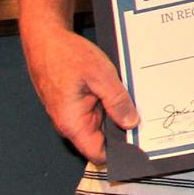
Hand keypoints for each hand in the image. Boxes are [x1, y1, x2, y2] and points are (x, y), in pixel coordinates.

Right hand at [20, 21, 137, 164]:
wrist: (47, 40)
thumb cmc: (67, 56)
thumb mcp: (101, 76)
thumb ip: (117, 102)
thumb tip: (131, 123)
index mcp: (72, 123)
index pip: (98, 154)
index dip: (120, 152)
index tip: (141, 144)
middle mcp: (70, 123)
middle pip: (103, 139)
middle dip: (123, 130)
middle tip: (146, 118)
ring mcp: (72, 113)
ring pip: (101, 123)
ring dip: (117, 114)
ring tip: (133, 101)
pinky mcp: (76, 103)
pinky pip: (97, 110)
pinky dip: (110, 104)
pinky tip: (120, 92)